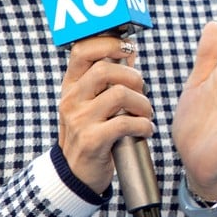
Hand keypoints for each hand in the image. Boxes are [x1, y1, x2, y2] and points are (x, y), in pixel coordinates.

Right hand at [58, 35, 153, 193]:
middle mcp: (72, 99)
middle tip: (141, 90)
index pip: (82, 50)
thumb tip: (129, 50)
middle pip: (105, 69)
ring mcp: (79, 119)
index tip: (127, 47)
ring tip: (145, 113)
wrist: (75, 173)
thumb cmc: (90, 131)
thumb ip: (109, 77)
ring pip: (119, 94)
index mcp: (71, 84)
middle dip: (132, 77)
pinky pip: (125, 123)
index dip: (107, 43)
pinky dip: (143, 125)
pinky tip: (145, 130)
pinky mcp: (91, 140)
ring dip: (142, 103)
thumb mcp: (91, 102)